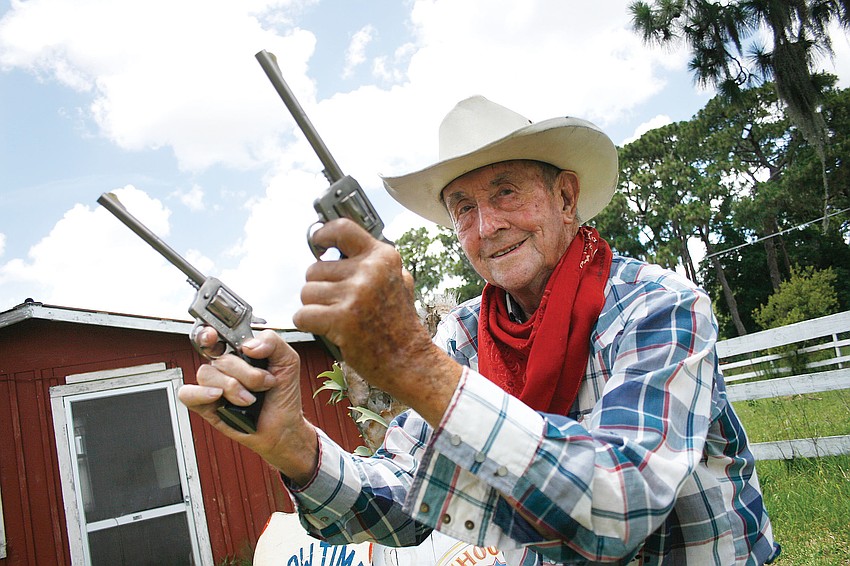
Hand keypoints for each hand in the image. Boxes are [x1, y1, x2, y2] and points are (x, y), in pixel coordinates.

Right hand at [178, 328, 318, 482]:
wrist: (283, 425)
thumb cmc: (283, 393)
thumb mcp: (288, 360)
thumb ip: (272, 342)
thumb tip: (248, 345)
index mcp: (240, 352)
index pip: (217, 335)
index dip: (210, 333)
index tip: (214, 335)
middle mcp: (224, 367)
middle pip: (220, 358)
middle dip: (247, 374)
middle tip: (264, 384)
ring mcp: (213, 385)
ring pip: (207, 374)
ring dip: (233, 388)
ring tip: (250, 400)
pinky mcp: (205, 404)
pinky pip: (187, 393)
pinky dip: (200, 394)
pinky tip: (218, 397)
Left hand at [293, 219, 460, 424]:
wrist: (409, 360)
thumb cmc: (399, 323)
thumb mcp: (397, 281)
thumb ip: (372, 261)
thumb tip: (337, 244)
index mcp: (383, 257)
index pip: (343, 229)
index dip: (323, 234)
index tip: (316, 242)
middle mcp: (370, 271)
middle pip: (315, 269)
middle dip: (319, 288)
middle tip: (338, 304)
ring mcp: (356, 294)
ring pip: (306, 292)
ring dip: (314, 307)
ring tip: (336, 318)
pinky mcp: (342, 319)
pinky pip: (302, 314)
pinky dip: (308, 323)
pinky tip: (327, 329)